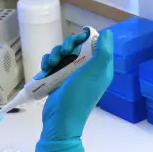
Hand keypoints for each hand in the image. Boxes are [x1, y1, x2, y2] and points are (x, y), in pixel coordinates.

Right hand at [35, 29, 113, 151]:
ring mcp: (72, 75)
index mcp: (100, 68)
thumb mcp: (95, 72)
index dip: (87, 38)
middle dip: (67, 45)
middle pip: (77, 46)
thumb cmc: (79, 95)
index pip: (97, 44)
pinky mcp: (58, 79)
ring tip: (51, 65)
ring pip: (62, 54)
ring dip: (54, 54)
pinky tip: (45, 70)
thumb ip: (104, 51)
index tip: (78, 37)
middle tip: (63, 52)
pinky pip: (53, 63)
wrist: (60, 119)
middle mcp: (88, 70)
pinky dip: (47, 63)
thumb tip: (107, 32)